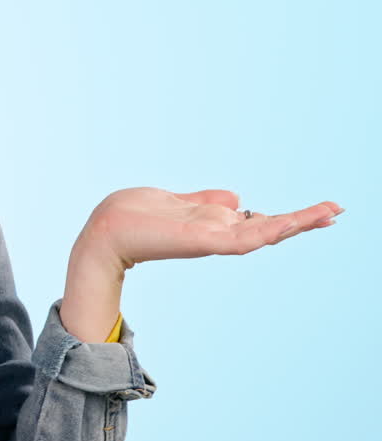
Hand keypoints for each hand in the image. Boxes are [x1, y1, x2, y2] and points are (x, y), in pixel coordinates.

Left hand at [78, 187, 343, 271]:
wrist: (105, 231)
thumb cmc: (132, 216)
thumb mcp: (176, 201)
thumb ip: (205, 202)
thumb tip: (237, 199)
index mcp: (211, 223)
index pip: (257, 221)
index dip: (286, 216)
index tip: (319, 209)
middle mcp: (215, 233)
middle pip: (266, 227)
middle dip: (301, 220)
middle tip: (336, 211)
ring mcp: (210, 238)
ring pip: (261, 234)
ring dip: (294, 223)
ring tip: (327, 213)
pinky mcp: (200, 240)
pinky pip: (238, 238)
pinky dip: (264, 231)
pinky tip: (285, 225)